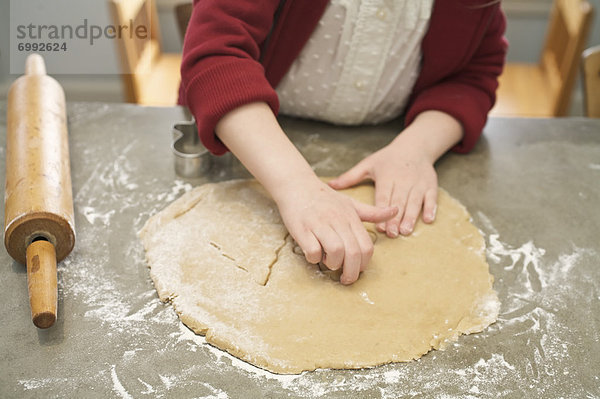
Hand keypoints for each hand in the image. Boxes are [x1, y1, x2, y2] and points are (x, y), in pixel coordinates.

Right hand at [273, 178, 396, 284]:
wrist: (297, 184)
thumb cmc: (324, 197)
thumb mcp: (351, 203)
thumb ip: (372, 212)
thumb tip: (395, 210)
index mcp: (351, 218)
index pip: (366, 246)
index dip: (364, 264)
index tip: (357, 270)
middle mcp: (337, 221)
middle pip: (352, 253)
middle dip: (351, 272)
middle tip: (345, 279)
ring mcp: (319, 224)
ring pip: (335, 251)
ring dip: (333, 264)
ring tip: (328, 262)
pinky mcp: (302, 228)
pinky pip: (312, 250)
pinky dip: (314, 258)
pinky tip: (313, 254)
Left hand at [328, 141, 436, 237]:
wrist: (415, 147)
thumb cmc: (388, 159)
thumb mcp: (368, 164)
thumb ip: (350, 177)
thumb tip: (329, 186)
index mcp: (387, 176)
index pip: (383, 196)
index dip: (381, 211)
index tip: (379, 227)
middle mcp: (403, 180)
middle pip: (399, 202)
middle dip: (395, 219)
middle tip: (392, 234)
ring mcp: (418, 183)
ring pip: (414, 202)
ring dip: (411, 217)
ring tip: (406, 231)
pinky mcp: (430, 185)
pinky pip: (431, 198)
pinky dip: (431, 209)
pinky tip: (428, 220)